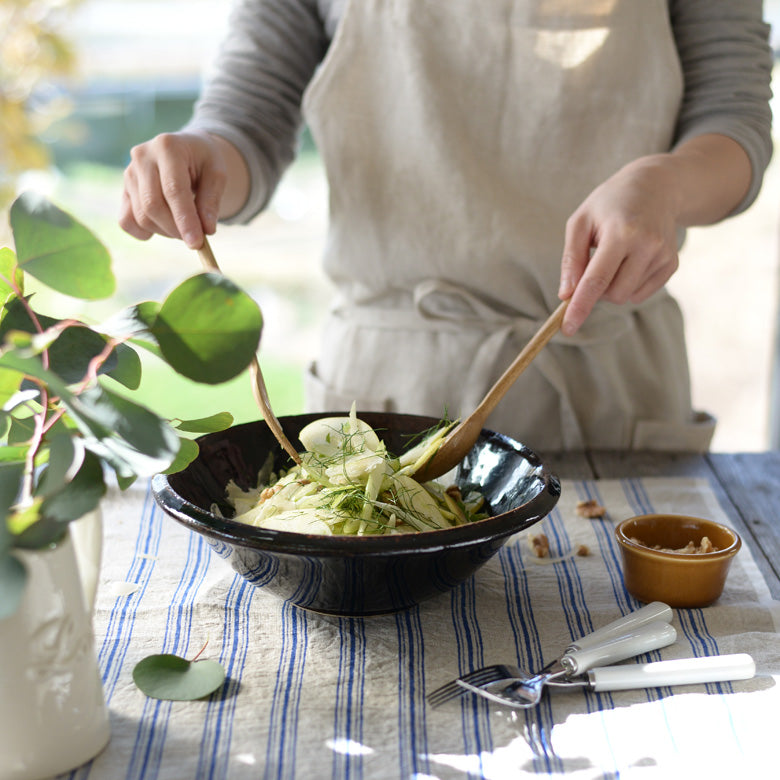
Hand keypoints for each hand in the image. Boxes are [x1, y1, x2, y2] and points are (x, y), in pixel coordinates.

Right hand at [119, 130, 233, 248]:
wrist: (187, 150)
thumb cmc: (204, 162)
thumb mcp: (217, 174)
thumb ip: (211, 201)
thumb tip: (206, 230)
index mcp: (167, 147)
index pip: (174, 190)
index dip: (185, 220)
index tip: (196, 243)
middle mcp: (142, 156)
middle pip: (153, 205)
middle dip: (176, 229)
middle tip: (196, 237)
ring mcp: (129, 173)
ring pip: (142, 216)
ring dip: (166, 231)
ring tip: (183, 225)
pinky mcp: (124, 190)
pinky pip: (126, 221)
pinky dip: (144, 232)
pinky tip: (162, 227)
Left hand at [557, 134, 751, 335]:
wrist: (656, 186)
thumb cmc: (609, 204)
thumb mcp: (581, 222)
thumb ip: (572, 260)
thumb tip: (566, 295)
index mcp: (621, 233)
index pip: (596, 280)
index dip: (580, 307)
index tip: (567, 330)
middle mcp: (647, 246)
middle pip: (612, 294)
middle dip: (596, 290)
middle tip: (595, 263)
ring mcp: (663, 256)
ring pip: (626, 297)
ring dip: (612, 286)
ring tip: (615, 255)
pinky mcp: (672, 264)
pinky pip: (640, 293)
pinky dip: (628, 284)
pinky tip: (631, 259)